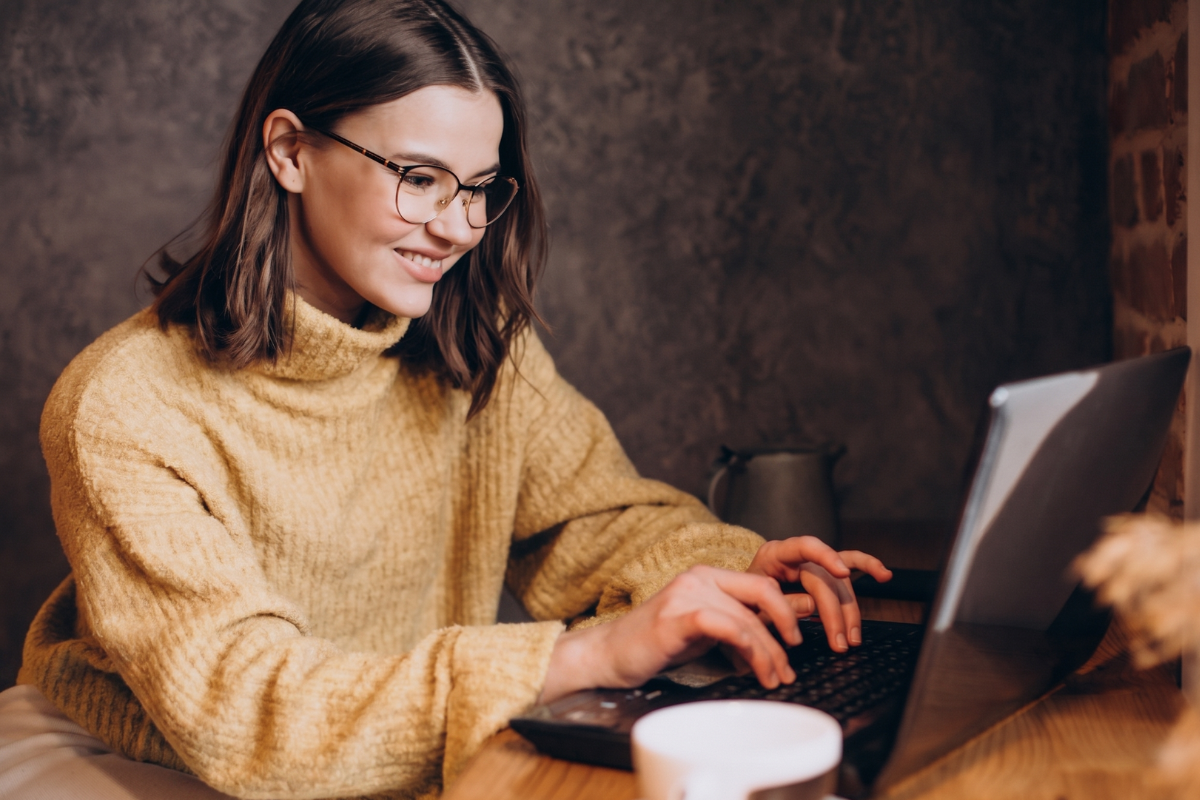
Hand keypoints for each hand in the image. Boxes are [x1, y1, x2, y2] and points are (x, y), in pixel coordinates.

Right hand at [540, 565, 802, 703]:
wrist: (608, 654)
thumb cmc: (655, 645)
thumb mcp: (702, 630)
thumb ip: (735, 625)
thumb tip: (778, 636)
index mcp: (707, 575)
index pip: (761, 584)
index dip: (785, 610)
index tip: (794, 641)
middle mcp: (698, 577)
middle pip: (761, 598)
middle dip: (783, 635)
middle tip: (789, 667)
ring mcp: (687, 594)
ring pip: (746, 618)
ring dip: (768, 654)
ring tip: (774, 679)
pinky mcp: (677, 617)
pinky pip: (725, 627)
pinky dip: (748, 650)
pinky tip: (754, 670)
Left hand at [747, 536, 891, 652]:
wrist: (741, 601)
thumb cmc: (745, 602)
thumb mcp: (753, 606)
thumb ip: (778, 604)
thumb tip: (812, 607)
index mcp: (773, 554)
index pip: (803, 546)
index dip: (824, 557)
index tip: (842, 574)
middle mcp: (795, 554)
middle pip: (825, 578)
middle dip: (835, 612)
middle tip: (840, 643)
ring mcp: (811, 562)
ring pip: (840, 582)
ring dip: (850, 611)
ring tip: (852, 638)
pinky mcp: (822, 570)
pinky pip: (849, 564)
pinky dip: (867, 567)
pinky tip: (884, 576)